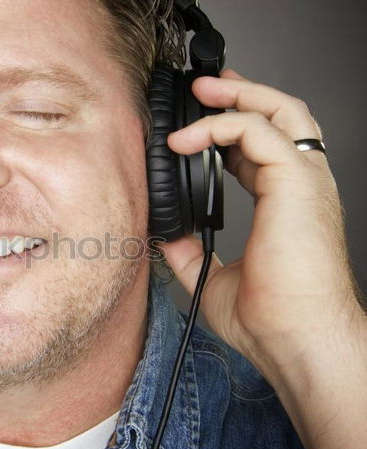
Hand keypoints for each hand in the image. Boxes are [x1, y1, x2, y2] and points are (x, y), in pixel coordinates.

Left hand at [158, 69, 366, 448]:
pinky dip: (220, 126)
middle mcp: (299, 186)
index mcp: (283, 205)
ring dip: (237, 96)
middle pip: (280, 117)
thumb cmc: (269, 318)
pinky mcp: (296, 182)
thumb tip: (165, 235)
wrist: (293, 339)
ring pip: (280, 112)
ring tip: (200, 91)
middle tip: (203, 88)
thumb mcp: (212, 278)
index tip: (198, 122)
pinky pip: (259, 132)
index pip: (261, 149)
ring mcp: (303, 181)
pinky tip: (187, 138)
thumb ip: (190, 252)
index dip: (231, 128)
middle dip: (241, 95)